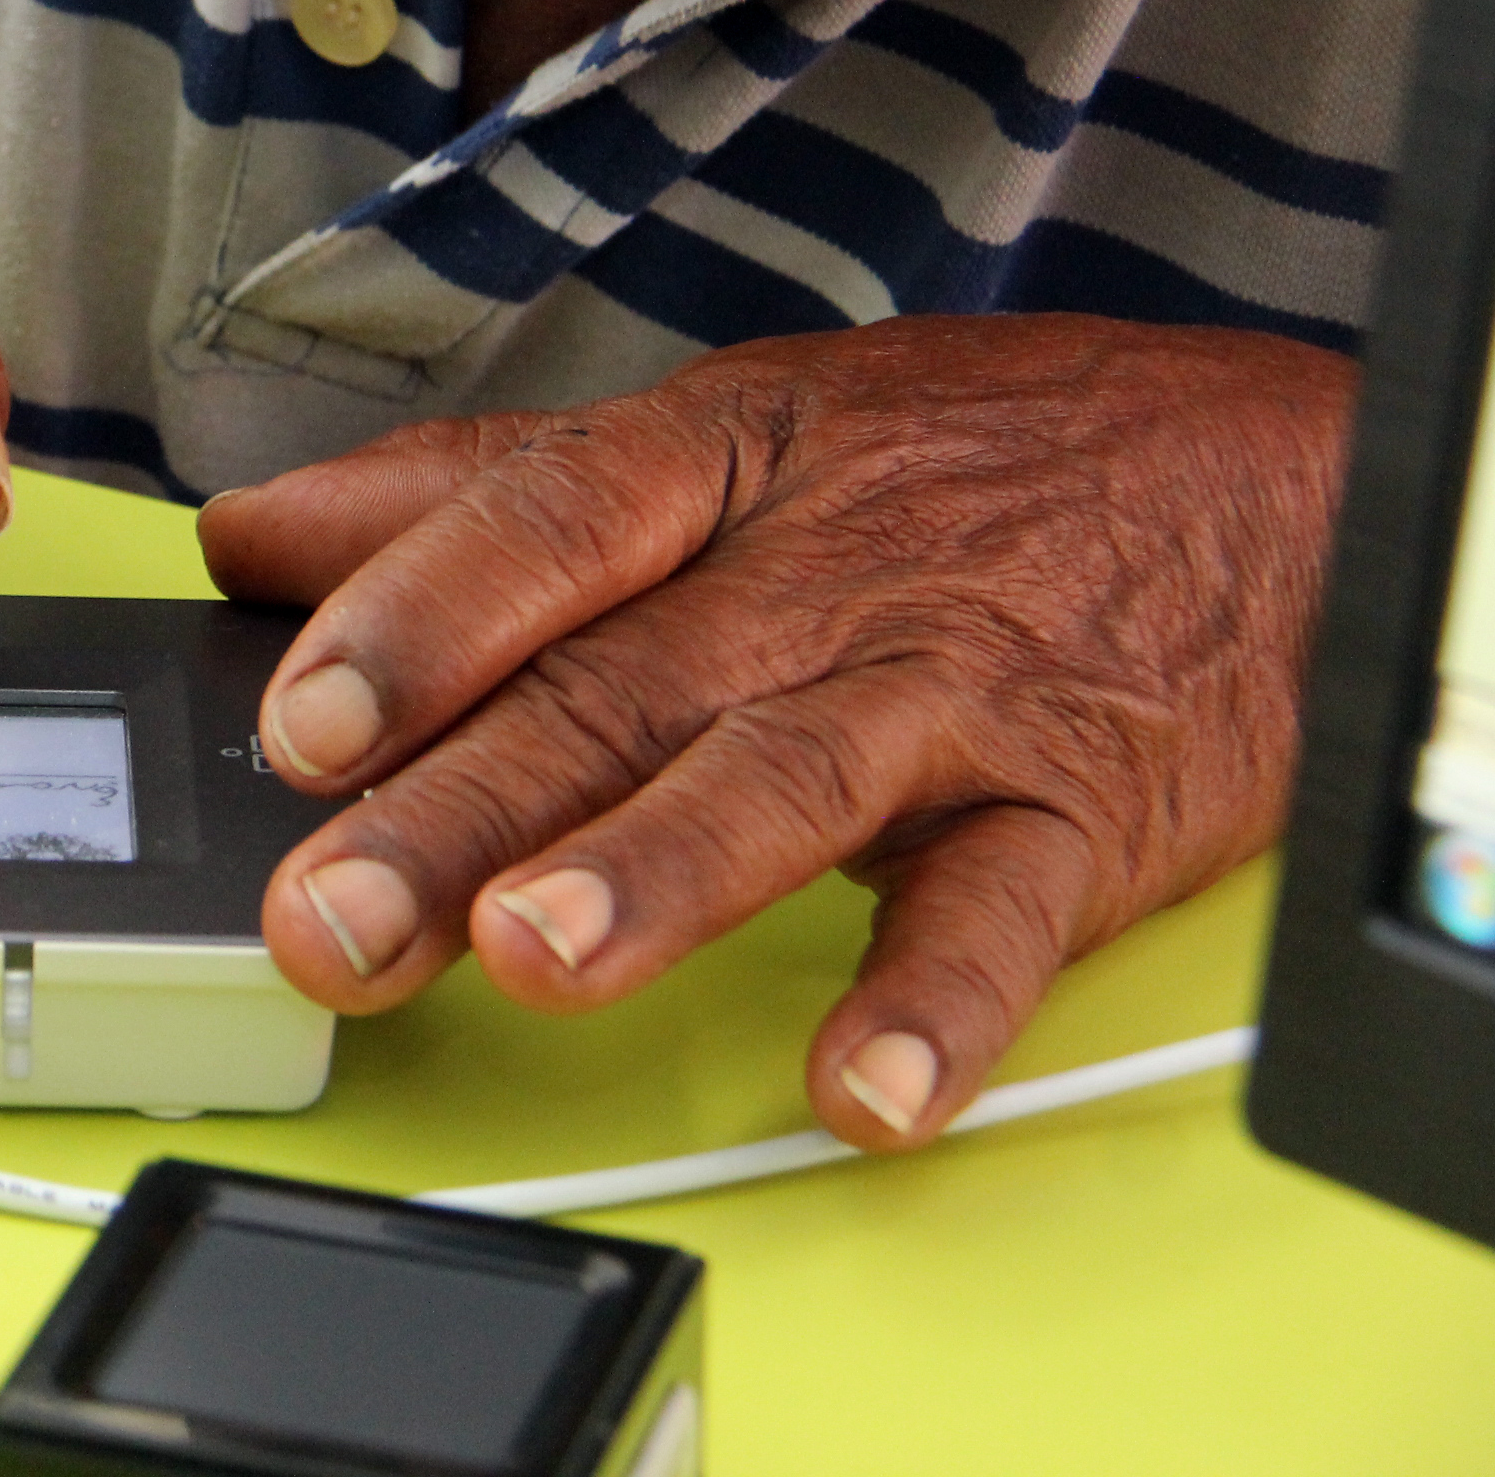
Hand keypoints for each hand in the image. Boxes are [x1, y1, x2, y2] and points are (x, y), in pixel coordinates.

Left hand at [197, 315, 1351, 1149]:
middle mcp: (815, 576)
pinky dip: (936, 1008)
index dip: (416, 617)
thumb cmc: (952, 463)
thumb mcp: (715, 431)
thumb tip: (254, 535)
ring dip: (657, 876)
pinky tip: (858, 1089)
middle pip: (614, 688)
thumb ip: (471, 496)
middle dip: (458, 808)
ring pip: (786, 783)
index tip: (299, 720)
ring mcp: (947, 694)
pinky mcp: (1077, 811)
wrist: (1267, 476)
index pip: (544, 526)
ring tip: (537, 958)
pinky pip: (1003, 915)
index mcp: (714, 469)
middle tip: (332, 913)